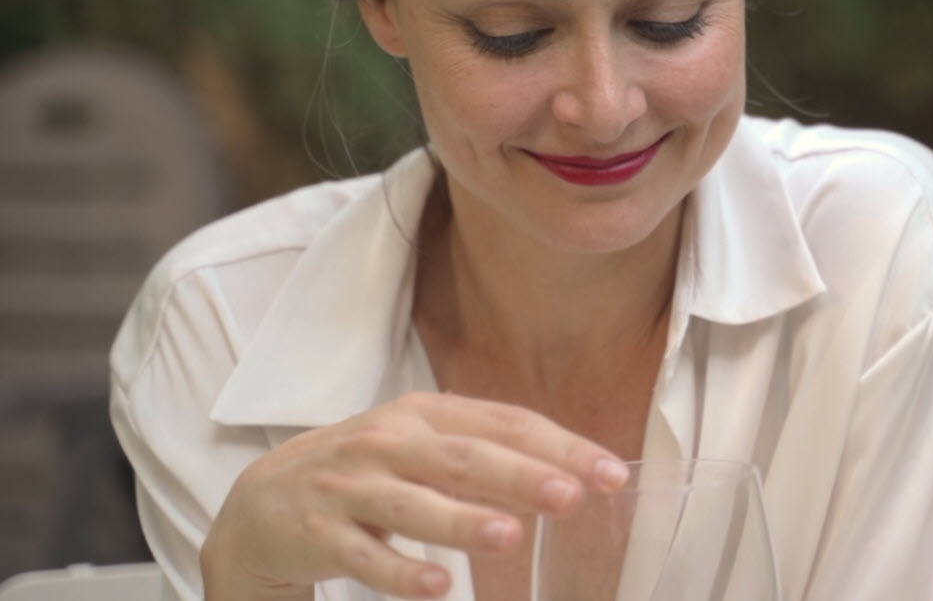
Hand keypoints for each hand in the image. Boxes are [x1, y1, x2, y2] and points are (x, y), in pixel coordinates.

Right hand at [200, 391, 627, 599]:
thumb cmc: (364, 472)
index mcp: (424, 414)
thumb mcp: (422, 449)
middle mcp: (387, 441)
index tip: (610, 473)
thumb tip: (564, 480)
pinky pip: (364, 556)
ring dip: (462, 521)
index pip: (503, 422)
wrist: (258, 504)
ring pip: (413, 503)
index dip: (558, 446)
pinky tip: (439, 588)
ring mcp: (349, 486)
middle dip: (520, 475)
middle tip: (571, 497)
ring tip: (510, 538)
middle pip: (463, 456)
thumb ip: (486, 459)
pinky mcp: (316, 533)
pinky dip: (402, 572)